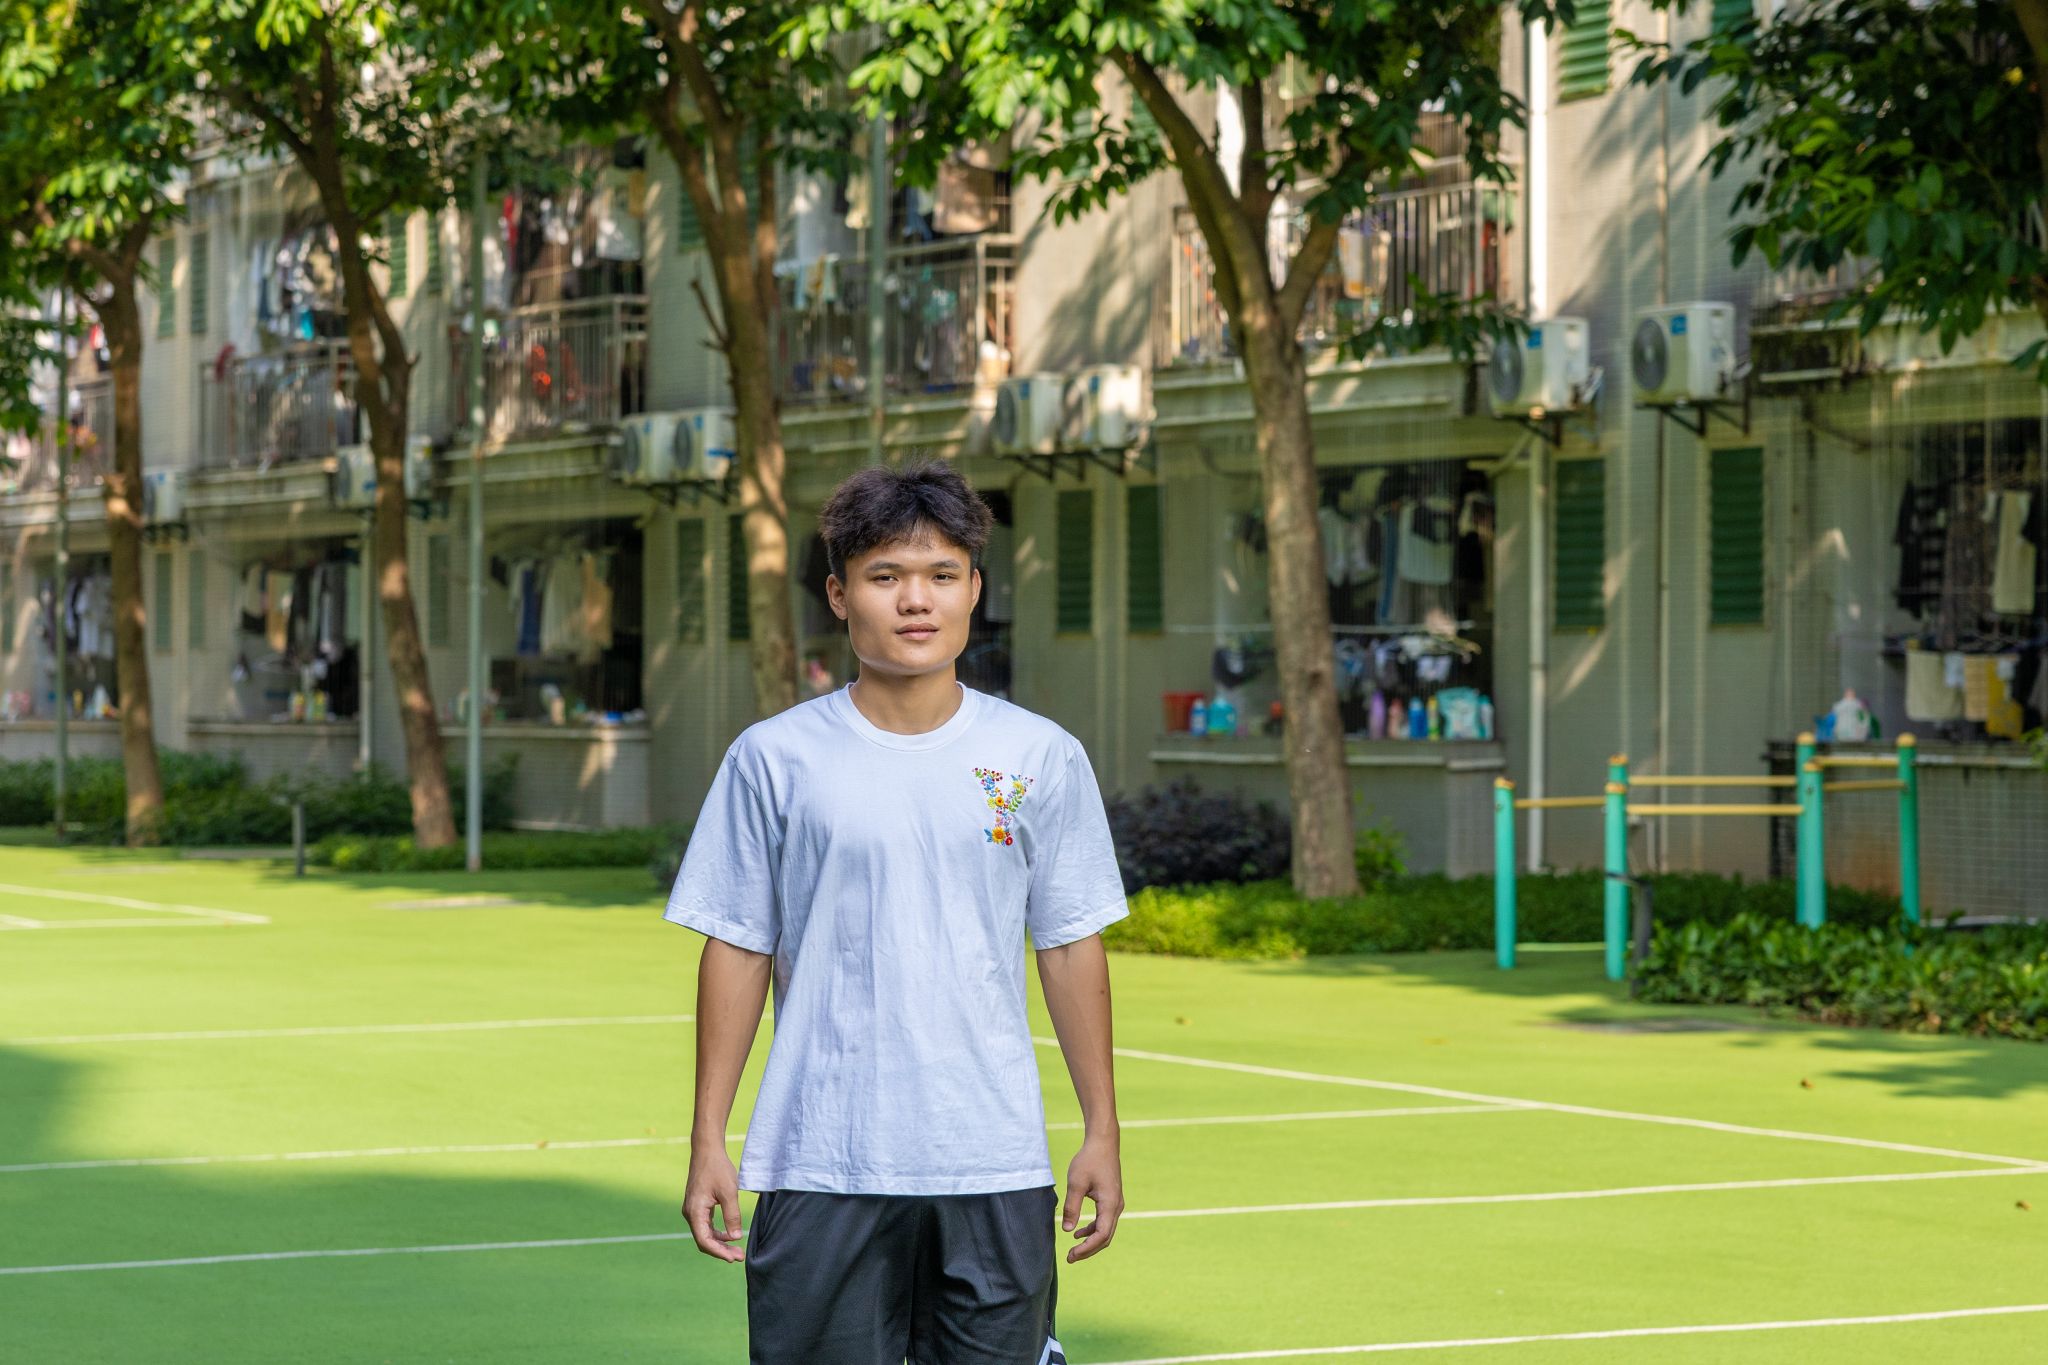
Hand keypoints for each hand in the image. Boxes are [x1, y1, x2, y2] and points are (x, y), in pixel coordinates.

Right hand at [681, 1144, 745, 1262]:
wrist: (707, 1150)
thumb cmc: (717, 1169)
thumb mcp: (729, 1192)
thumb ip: (732, 1215)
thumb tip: (736, 1237)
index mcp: (695, 1212)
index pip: (704, 1241)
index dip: (719, 1252)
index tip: (734, 1258)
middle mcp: (690, 1213)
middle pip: (704, 1240)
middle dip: (721, 1250)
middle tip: (739, 1257)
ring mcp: (693, 1210)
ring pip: (705, 1234)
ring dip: (720, 1243)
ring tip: (737, 1249)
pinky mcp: (698, 1206)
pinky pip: (706, 1225)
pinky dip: (717, 1233)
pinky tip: (730, 1235)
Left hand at [1061, 1135, 1122, 1262]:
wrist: (1103, 1143)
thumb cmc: (1089, 1160)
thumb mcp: (1076, 1183)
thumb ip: (1071, 1207)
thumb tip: (1066, 1230)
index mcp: (1110, 1204)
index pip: (1101, 1235)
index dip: (1087, 1248)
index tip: (1071, 1255)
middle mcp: (1116, 1207)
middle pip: (1105, 1237)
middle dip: (1088, 1250)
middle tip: (1070, 1258)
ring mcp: (1115, 1204)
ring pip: (1105, 1231)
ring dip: (1090, 1242)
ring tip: (1073, 1250)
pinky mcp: (1111, 1200)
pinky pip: (1104, 1221)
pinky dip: (1092, 1230)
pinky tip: (1077, 1233)